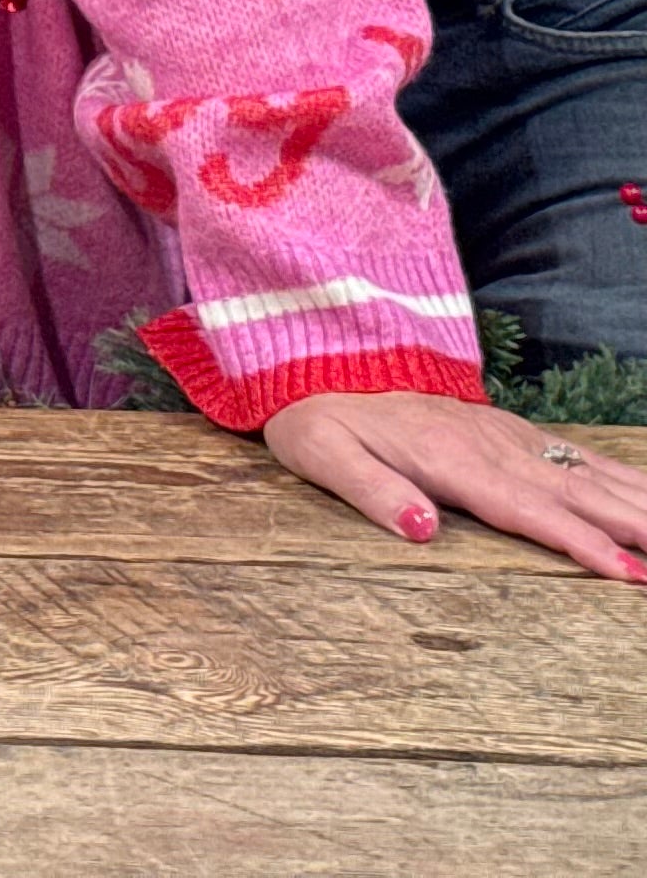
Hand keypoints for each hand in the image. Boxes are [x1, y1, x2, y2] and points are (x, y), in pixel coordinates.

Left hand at [263, 389, 646, 580]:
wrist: (323, 364)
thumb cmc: (321, 419)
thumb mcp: (324, 455)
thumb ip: (371, 491)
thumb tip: (421, 530)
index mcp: (450, 459)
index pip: (526, 508)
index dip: (578, 541)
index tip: (626, 572)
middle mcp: (491, 447)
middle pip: (576, 493)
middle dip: (635, 527)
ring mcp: (508, 438)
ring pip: (588, 475)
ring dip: (639, 504)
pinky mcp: (513, 434)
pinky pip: (578, 459)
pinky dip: (623, 479)